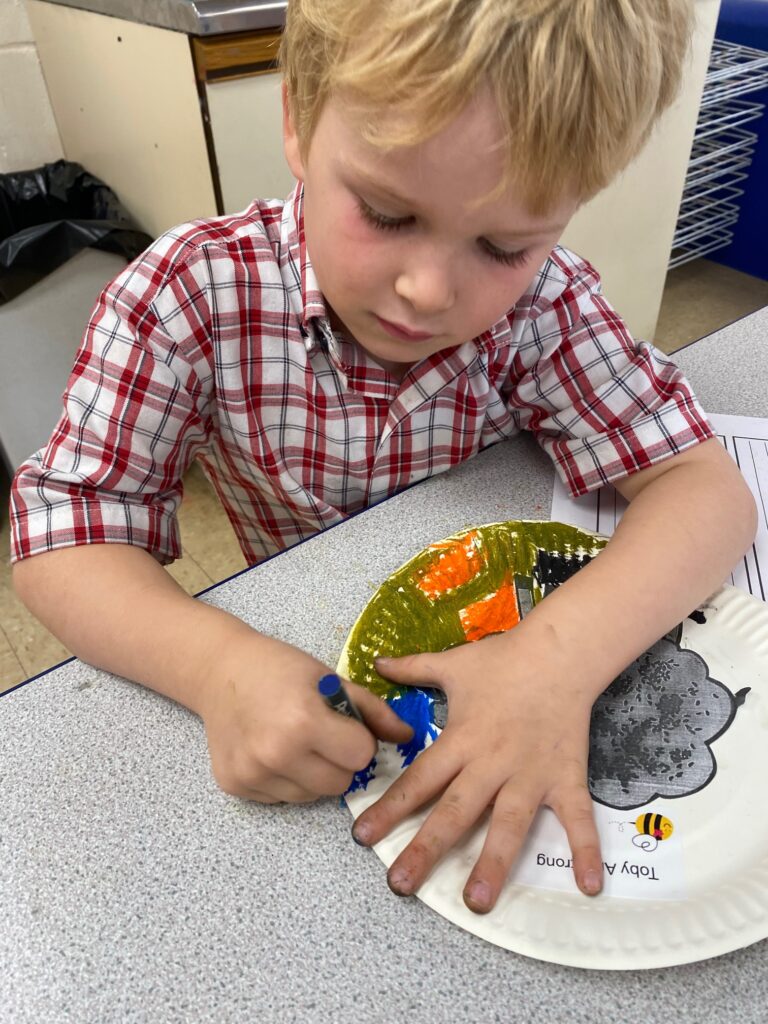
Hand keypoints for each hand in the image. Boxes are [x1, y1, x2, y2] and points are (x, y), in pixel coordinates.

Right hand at [196, 630, 412, 802]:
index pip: (361, 755)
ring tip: (296, 742)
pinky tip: (272, 751)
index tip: (344, 724)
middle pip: (340, 784)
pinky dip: (286, 780)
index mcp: (303, 721)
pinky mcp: (236, 786)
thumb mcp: (331, 678)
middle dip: (340, 762)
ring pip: (313, 796)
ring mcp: (253, 774)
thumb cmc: (279, 667)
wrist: (219, 670)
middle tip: (322, 735)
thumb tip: (408, 737)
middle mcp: (276, 754)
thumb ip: (373, 711)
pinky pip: (283, 798)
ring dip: (315, 775)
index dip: (358, 739)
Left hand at [350, 631, 602, 911]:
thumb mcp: (451, 663)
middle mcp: (491, 763)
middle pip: (455, 812)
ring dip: (493, 862)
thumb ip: (412, 669)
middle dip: (426, 849)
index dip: (389, 808)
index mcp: (461, 740)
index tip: (362, 837)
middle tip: (402, 885)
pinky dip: (585, 850)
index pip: (418, 780)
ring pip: (508, 824)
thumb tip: (376, 663)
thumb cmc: (503, 659)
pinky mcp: (566, 777)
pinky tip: (589, 887)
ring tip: (476, 901)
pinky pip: (577, 818)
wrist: (560, 652)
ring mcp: (530, 774)